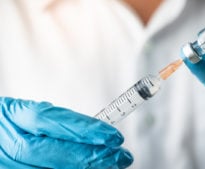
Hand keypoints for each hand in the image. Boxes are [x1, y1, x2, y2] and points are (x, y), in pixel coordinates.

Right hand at [0, 97, 132, 168]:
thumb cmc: (15, 124)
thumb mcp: (31, 113)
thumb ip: (59, 122)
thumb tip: (96, 132)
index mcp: (13, 115)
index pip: (51, 121)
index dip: (85, 130)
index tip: (113, 135)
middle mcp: (9, 143)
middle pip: (55, 152)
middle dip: (94, 154)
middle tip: (121, 155)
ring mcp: (10, 165)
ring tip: (113, 165)